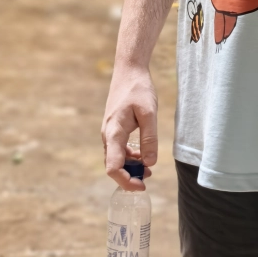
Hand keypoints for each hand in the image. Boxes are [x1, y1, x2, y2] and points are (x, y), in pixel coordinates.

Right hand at [101, 62, 157, 190]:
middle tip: (148, 177)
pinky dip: (129, 157)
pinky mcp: (114, 128)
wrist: (128, 71)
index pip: (113, 167)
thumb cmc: (138, 89)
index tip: (141, 186)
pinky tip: (142, 155)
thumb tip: (149, 163)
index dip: (126, 181)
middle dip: (129, 176)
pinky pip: (118, 149)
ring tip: (148, 168)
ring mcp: (110, 132)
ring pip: (116, 158)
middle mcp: (108, 135)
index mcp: (114, 133)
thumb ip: (149, 139)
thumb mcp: (149, 113)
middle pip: (113, 166)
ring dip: (130, 167)